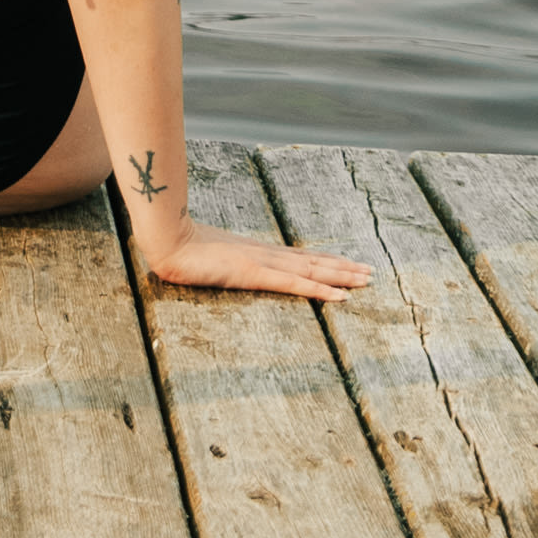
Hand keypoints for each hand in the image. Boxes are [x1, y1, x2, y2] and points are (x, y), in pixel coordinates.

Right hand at [133, 221, 374, 301]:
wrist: (167, 240)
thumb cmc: (179, 249)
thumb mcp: (203, 259)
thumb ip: (217, 262)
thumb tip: (218, 264)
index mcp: (254, 252)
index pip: (297, 257)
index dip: (323, 261)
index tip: (345, 263)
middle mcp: (265, 254)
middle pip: (311, 260)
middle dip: (341, 267)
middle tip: (369, 271)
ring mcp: (262, 263)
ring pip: (311, 270)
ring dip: (340, 276)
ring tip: (365, 280)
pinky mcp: (256, 274)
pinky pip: (296, 284)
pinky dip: (320, 290)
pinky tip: (340, 297)